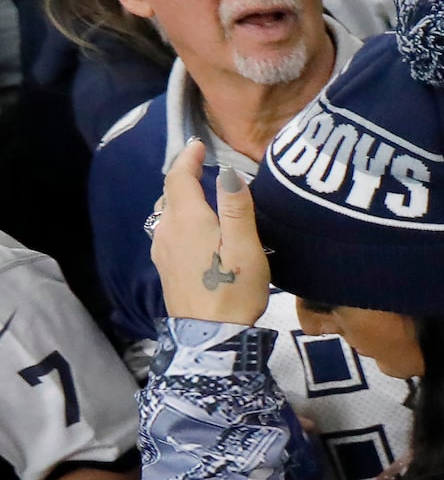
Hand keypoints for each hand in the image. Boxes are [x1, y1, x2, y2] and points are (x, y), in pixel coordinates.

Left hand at [154, 141, 270, 324]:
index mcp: (187, 219)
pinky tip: (193, 228)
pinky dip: (178, 217)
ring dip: (180, 197)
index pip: (179, 177)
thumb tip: (228, 171)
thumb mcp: (245, 247)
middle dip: (184, 175)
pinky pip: (166, 229)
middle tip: (203, 167)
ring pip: (165, 211)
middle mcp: (167, 228)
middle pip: (169, 192)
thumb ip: (237, 207)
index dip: (188, 158)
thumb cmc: (233, 289)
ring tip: (200, 195)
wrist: (209, 334)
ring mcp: (161, 248)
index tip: (199, 145)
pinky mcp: (164, 265)